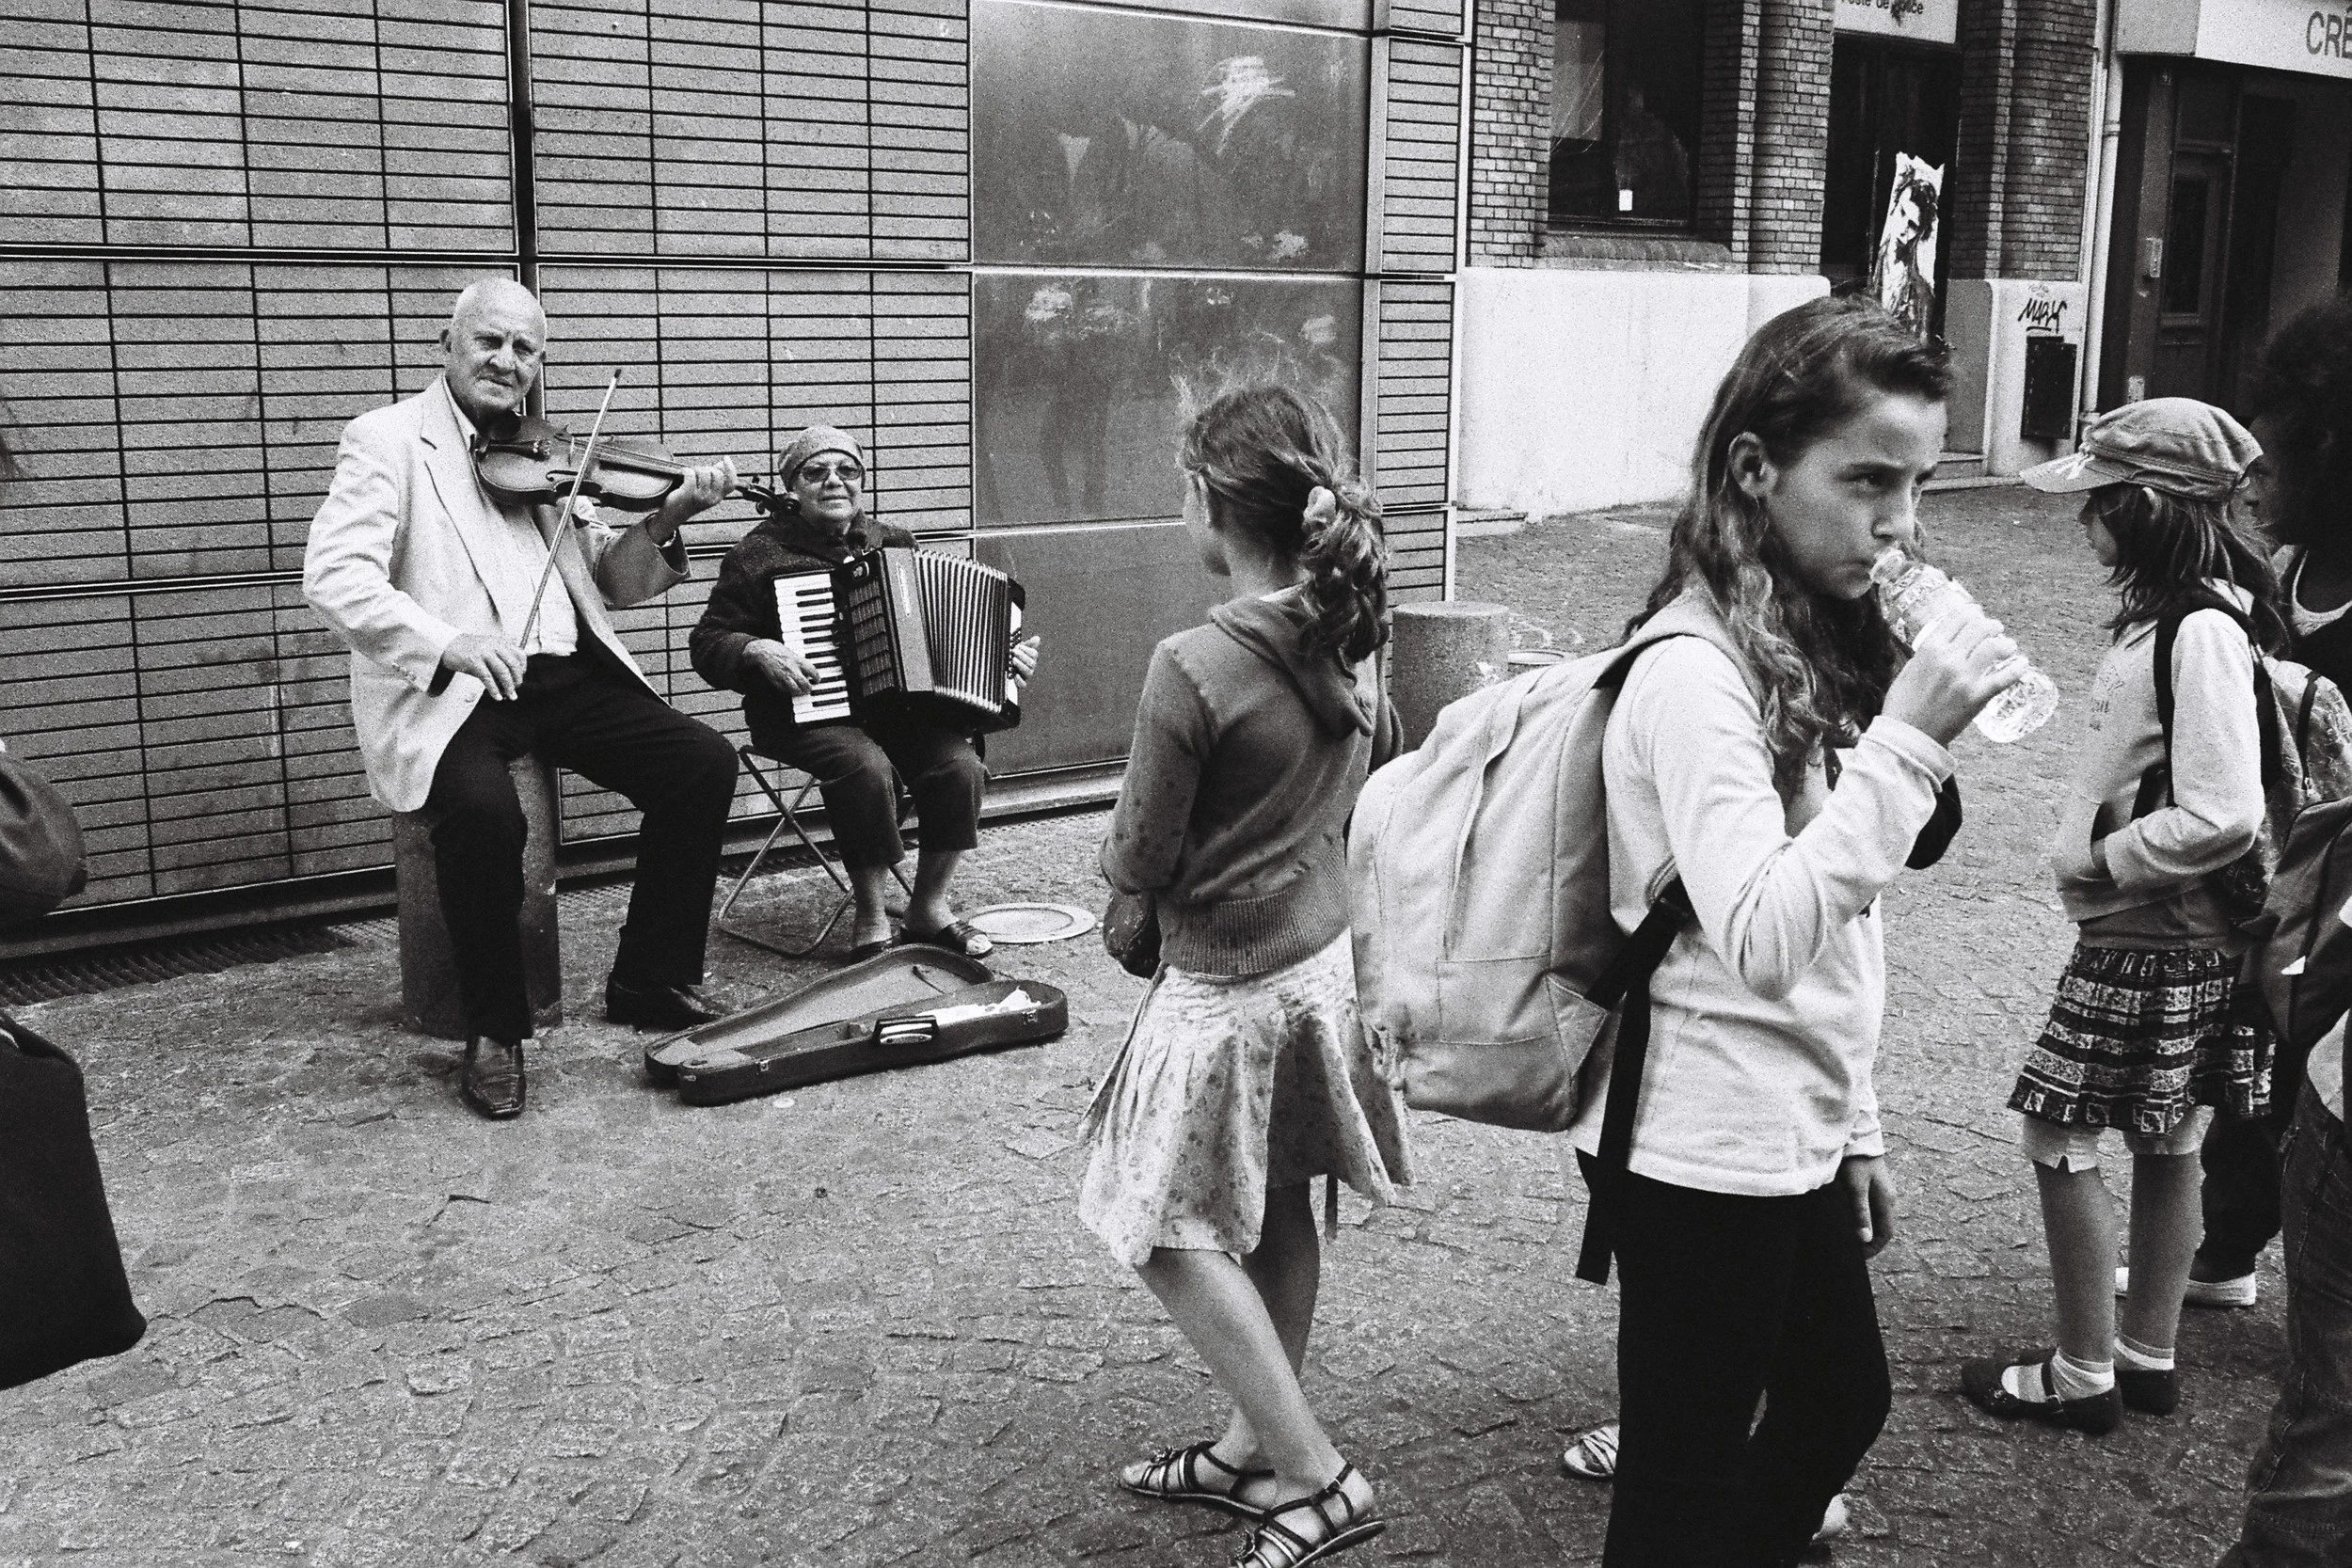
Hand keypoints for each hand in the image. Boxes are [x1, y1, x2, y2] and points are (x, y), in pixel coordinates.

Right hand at [441, 631, 527, 700]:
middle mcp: (494, 645)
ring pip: (503, 671)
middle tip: (515, 689)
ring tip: (510, 696)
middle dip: (517, 679)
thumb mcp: (488, 651)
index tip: (520, 677)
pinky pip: (487, 678)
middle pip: (513, 664)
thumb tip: (509, 684)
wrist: (447, 644)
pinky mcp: (473, 661)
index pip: (520, 654)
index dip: (523, 668)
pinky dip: (494, 689)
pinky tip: (496, 697)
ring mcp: (484, 652)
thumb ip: (500, 662)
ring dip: (508, 686)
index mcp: (500, 642)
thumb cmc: (469, 651)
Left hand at [650, 456, 739, 540]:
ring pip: (704, 472)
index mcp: (719, 497)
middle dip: (708, 468)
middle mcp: (712, 498)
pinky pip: (691, 474)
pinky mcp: (688, 494)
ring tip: (690, 474)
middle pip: (717, 474)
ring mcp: (700, 497)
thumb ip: (715, 478)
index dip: (731, 469)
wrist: (674, 514)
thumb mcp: (706, 490)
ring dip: (696, 469)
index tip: (725, 458)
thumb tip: (722, 464)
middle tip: (699, 471)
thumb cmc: (690, 500)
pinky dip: (686, 470)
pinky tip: (683, 472)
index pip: (732, 483)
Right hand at [745, 638, 815, 697]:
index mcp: (798, 661)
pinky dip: (789, 691)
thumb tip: (809, 672)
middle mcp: (792, 669)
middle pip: (805, 684)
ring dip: (800, 692)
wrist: (763, 651)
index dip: (817, 677)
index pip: (813, 672)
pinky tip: (791, 689)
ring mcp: (784, 676)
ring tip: (801, 691)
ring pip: (796, 690)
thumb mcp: (793, 654)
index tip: (817, 680)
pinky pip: (785, 690)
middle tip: (809, 688)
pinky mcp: (776, 681)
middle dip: (809, 688)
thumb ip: (801, 663)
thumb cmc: (778, 650)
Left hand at [1009, 634, 1039, 684]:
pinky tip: (1015, 675)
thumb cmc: (1014, 657)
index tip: (1020, 646)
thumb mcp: (1020, 649)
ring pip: (1028, 672)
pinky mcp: (1020, 684)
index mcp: (1031, 658)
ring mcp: (1026, 676)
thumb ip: (1029, 644)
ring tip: (1013, 660)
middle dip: (1022, 656)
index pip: (1034, 654)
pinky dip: (1019, 680)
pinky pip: (1023, 685)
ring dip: (1021, 665)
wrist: (1006, 667)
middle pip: (1032, 663)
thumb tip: (1037, 638)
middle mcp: (1030, 668)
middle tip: (1014, 651)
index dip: (1027, 650)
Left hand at [1840, 1154, 1896, 1257]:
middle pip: (1883, 1228)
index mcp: (1887, 1202)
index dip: (1874, 1248)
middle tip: (1854, 1252)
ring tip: (1852, 1240)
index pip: (1885, 1234)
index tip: (1859, 1258)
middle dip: (1871, 1242)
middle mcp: (1888, 1199)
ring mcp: (1883, 1192)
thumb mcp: (1856, 1189)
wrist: (1858, 1137)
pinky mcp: (1875, 1186)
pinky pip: (1874, 1210)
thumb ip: (1860, 1213)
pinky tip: (1853, 1221)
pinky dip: (1866, 1220)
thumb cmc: (1856, 1162)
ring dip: (1868, 1232)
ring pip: (1879, 1220)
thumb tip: (1865, 1239)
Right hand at [1880, 605, 2021, 746]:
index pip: (1957, 618)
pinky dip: (2017, 669)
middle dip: (1991, 625)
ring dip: (2005, 644)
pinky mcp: (1977, 697)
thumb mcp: (1908, 671)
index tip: (1977, 614)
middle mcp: (1949, 658)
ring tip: (2009, 646)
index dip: (1971, 612)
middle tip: (1996, 628)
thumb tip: (1941, 647)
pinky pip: (2004, 678)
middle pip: (1979, 628)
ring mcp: (1965, 677)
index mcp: (1929, 649)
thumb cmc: (1903, 706)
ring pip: (1994, 647)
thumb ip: (1927, 656)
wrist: (1907, 736)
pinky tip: (2023, 665)